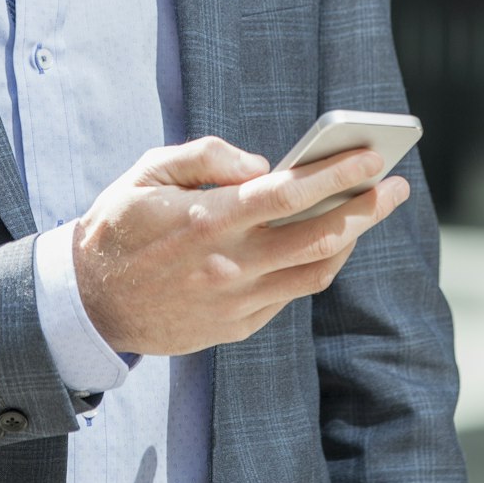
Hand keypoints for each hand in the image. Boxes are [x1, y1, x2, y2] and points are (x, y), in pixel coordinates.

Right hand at [72, 135, 411, 355]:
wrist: (88, 304)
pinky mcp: (236, 326)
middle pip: (319, 236)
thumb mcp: (148, 173)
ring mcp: (236, 302)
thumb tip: (263, 164)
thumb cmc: (119, 226)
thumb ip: (206, 157)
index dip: (338, 173)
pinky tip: (328, 244)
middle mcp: (229, 264)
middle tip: (395, 185)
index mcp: (208, 220)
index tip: (374, 155)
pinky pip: (291, 295)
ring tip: (369, 212)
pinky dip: (316, 267)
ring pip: (315, 271)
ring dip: (350, 239)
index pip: (289, 193)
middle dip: (365, 207)